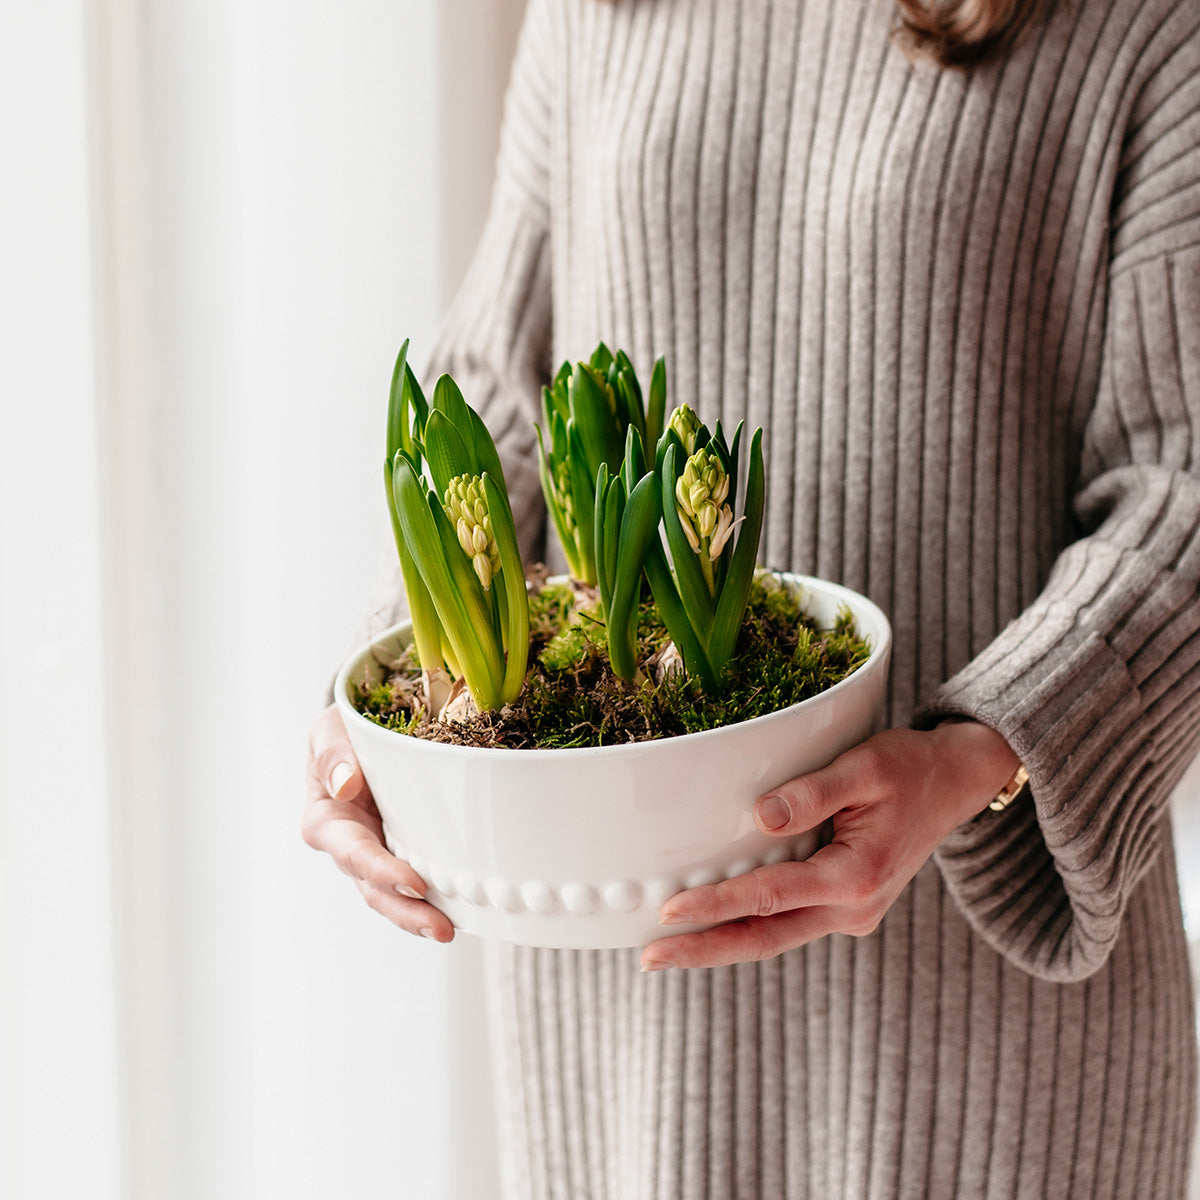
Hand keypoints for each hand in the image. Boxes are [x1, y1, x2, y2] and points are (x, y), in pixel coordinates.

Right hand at [302, 704, 453, 941]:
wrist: (360, 733)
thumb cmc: (342, 733)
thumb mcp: (329, 731)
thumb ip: (333, 755)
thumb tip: (346, 786)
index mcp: (327, 822)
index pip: (355, 854)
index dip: (383, 872)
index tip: (414, 886)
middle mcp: (351, 848)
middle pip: (376, 890)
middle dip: (407, 913)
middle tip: (441, 928)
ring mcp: (378, 855)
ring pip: (396, 896)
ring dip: (422, 916)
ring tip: (450, 929)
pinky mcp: (404, 852)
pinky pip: (419, 878)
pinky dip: (438, 896)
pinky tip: (464, 908)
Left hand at [640, 721, 1018, 970]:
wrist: (953, 785)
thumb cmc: (908, 768)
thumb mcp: (865, 766)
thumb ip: (813, 792)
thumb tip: (761, 816)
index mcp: (857, 875)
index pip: (768, 896)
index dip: (715, 905)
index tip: (668, 910)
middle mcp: (854, 908)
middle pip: (764, 938)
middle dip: (704, 950)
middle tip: (649, 957)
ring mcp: (851, 914)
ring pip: (774, 938)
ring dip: (721, 944)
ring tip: (666, 950)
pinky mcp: (845, 908)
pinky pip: (788, 923)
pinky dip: (748, 927)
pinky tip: (712, 924)